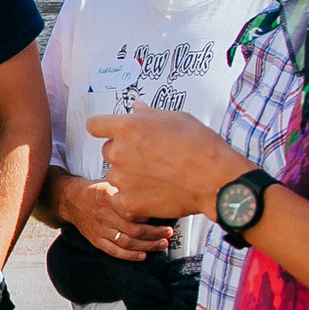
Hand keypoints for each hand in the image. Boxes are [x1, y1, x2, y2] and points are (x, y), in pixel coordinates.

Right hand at [53, 172, 173, 260]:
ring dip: (147, 245)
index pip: (135, 210)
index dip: (152, 215)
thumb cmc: (95, 191)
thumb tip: (153, 195)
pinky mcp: (97, 240)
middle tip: (168, 232)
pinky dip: (130, 256)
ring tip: (161, 244)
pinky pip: (114, 251)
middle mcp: (105, 215)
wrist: (71, 200)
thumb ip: (128, 190)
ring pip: (127, 242)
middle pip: (135, 229)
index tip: (165, 214)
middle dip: (155, 233)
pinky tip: (142, 255)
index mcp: (109, 198)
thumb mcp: (111, 183)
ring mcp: (100, 229)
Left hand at [87, 105, 248, 222]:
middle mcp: (119, 152)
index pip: (94, 125)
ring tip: (156, 175)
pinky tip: (153, 191)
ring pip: (115, 174)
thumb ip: (148, 114)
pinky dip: (133, 196)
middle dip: (123, 152)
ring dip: (128, 175)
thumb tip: (137, 108)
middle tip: (148, 156)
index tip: (112, 132)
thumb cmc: (200, 146)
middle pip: (107, 150)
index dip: (104, 128)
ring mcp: (122, 179)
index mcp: (127, 128)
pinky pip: (121, 197)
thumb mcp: (175, 118)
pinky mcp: (128, 201)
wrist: (214, 180)